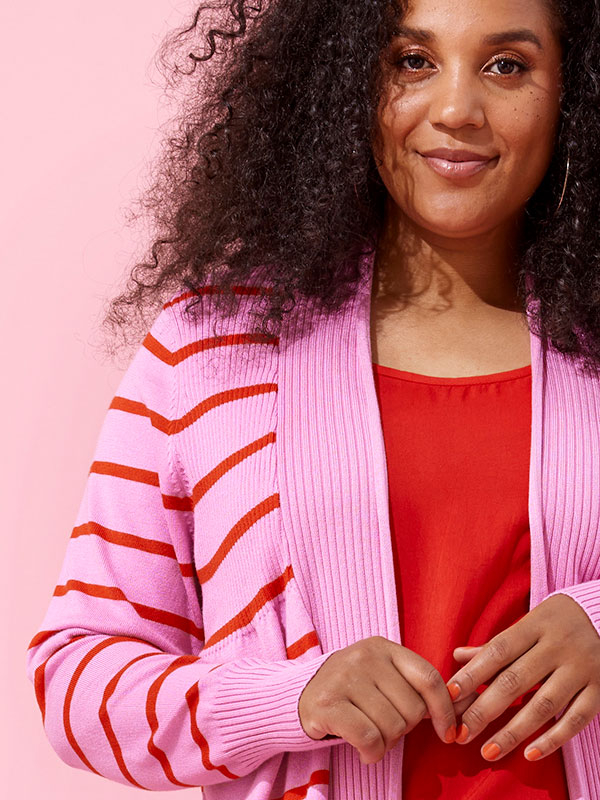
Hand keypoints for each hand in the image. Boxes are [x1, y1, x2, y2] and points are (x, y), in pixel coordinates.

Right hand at [298, 635, 461, 764]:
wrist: (297, 697)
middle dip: (403, 728)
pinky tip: (363, 749)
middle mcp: (364, 656)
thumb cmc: (350, 690)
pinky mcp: (328, 704)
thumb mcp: (381, 676)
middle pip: (412, 710)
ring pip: (393, 727)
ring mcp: (344, 677)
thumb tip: (465, 704)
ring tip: (369, 733)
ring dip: (386, 743)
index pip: (428, 677)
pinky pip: (370, 739)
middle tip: (383, 725)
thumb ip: (414, 686)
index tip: (449, 733)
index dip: (445, 710)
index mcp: (382, 646)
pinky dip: (372, 753)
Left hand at [445, 594, 599, 762]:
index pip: (498, 651)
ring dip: (514, 731)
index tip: (450, 695)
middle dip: (485, 710)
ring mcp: (580, 669)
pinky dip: (553, 739)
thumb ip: (495, 646)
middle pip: (516, 681)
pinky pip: (575, 719)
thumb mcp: (527, 624)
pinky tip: (530, 754)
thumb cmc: (556, 624)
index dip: (473, 673)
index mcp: (535, 626)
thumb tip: (457, 656)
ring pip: (543, 705)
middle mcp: (557, 647)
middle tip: (462, 733)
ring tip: (489, 750)